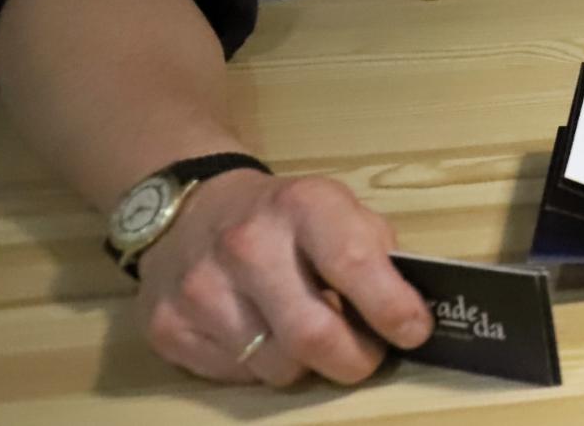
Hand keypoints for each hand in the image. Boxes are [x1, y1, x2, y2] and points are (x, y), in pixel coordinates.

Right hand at [136, 167, 428, 386]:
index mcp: (302, 206)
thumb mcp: (337, 209)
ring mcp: (201, 289)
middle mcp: (247, 245)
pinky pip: (236, 377)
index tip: (415, 331)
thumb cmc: (283, 216)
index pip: (355, 264)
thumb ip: (376, 253)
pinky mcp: (168, 329)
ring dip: (306, 364)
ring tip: (308, 334)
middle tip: (367, 355)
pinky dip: (261, 367)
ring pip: (277, 367)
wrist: (190, 210)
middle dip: (354, 359)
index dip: (392, 307)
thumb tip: (412, 312)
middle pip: (313, 335)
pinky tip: (262, 334)